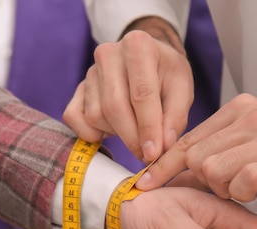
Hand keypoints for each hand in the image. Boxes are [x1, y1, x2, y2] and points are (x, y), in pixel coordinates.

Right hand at [63, 20, 193, 162]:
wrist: (145, 59)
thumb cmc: (165, 73)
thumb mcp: (182, 87)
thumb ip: (176, 117)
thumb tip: (162, 146)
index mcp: (138, 45)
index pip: (141, 94)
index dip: (148, 128)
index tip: (153, 154)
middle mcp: (108, 53)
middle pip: (114, 107)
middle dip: (131, 138)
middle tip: (146, 155)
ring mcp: (89, 71)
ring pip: (96, 116)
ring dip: (117, 133)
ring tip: (135, 129)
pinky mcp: (77, 89)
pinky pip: (75, 119)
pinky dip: (91, 133)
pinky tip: (111, 130)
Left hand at [136, 94, 256, 210]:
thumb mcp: (252, 139)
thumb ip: (219, 144)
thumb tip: (175, 163)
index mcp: (238, 109)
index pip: (188, 139)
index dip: (162, 165)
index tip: (143, 185)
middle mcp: (250, 116)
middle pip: (195, 158)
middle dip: (203, 181)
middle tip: (226, 187)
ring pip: (212, 171)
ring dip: (223, 189)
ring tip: (244, 188)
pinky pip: (239, 184)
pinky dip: (242, 194)